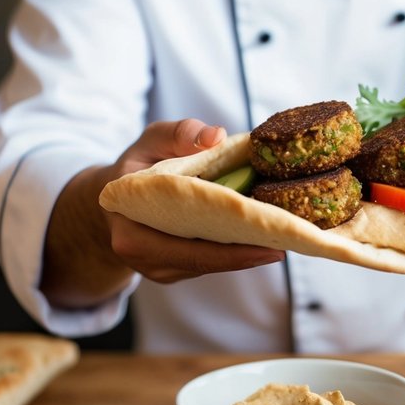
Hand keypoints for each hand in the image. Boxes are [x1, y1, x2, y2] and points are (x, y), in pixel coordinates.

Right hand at [105, 118, 284, 282]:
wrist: (113, 196)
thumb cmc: (134, 165)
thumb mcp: (150, 141)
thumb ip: (179, 134)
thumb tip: (216, 136)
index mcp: (134, 233)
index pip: (191, 249)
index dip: (234, 250)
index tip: (272, 242)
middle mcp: (145, 259)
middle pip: (207, 261)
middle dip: (250, 252)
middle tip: (292, 240)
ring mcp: (160, 269)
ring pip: (212, 263)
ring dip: (248, 250)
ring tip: (287, 236)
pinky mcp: (175, 269)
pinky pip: (210, 260)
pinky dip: (236, 248)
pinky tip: (265, 235)